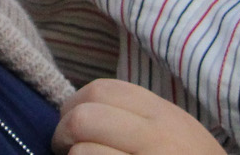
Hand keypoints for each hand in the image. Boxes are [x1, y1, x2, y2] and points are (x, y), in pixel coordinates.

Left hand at [51, 79, 223, 154]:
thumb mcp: (176, 134)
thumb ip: (139, 119)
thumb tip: (81, 110)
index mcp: (165, 116)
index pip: (102, 90)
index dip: (74, 104)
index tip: (71, 124)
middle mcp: (159, 138)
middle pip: (85, 117)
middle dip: (62, 133)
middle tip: (63, 149)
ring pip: (83, 151)